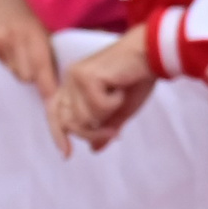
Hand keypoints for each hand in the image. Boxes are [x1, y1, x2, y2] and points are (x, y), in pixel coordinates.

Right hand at [0, 0, 58, 100]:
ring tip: (33, 58)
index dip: (48, 84)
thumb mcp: (51, 22)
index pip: (41, 64)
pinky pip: (7, 66)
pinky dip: (16, 64)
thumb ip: (61, 43)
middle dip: (40, 79)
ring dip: (28, 72)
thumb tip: (82, 67)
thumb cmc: (36, 10)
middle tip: (51, 78)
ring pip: (18, 73)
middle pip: (28, 75)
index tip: (57, 99)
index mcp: (33, 31)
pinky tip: (20, 52)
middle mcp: (14, 37)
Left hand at [48, 26, 156, 155]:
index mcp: (73, 85)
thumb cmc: (138, 77)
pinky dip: (114, 103)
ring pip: (84, 117)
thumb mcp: (122, 109)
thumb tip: (94, 149)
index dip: (59, 134)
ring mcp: (75, 77)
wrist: (151, 53)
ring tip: (120, 97)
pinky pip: (98, 106)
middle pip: (69, 122)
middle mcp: (69, 80)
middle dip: (92, 132)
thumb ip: (106, 127)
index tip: (67, 155)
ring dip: (107, 115)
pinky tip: (121, 88)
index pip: (55, 113)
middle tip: (114, 132)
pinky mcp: (87, 77)